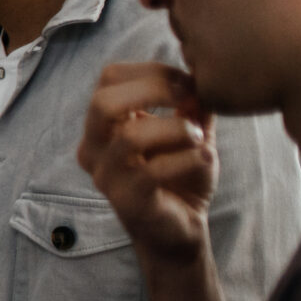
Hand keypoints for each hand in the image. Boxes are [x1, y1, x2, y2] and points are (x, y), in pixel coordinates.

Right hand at [79, 62, 217, 267]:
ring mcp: (106, 178)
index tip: (189, 83)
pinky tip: (206, 158)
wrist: (181, 230)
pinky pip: (154, 171)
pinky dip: (190, 158)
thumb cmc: (180, 177)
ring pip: (131, 136)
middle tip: (190, 98)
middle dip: (155, 90)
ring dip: (176, 129)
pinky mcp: (127, 202)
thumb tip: (200, 70)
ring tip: (198, 136)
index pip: (109, 78)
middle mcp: (93, 150)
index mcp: (102, 127)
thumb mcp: (189, 131)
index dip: (153, 71)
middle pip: (103, 102)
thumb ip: (191, 103)